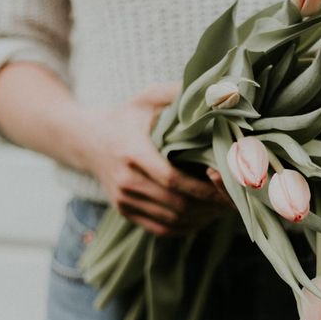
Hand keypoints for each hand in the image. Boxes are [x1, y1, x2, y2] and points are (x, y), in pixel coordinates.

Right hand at [80, 82, 223, 235]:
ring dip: (202, 218)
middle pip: (176, 204)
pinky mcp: (125, 212)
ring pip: (171, 220)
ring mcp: (124, 200)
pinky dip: (186, 227)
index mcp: (133, 153)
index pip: (172, 179)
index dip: (202, 187)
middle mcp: (126, 181)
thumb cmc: (125, 117)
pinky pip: (161, 229)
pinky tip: (204, 217)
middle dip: (209, 205)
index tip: (225, 182)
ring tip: (223, 207)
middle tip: (233, 199)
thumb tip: (211, 91)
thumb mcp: (146, 99)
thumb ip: (175, 93)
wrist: (87, 140)